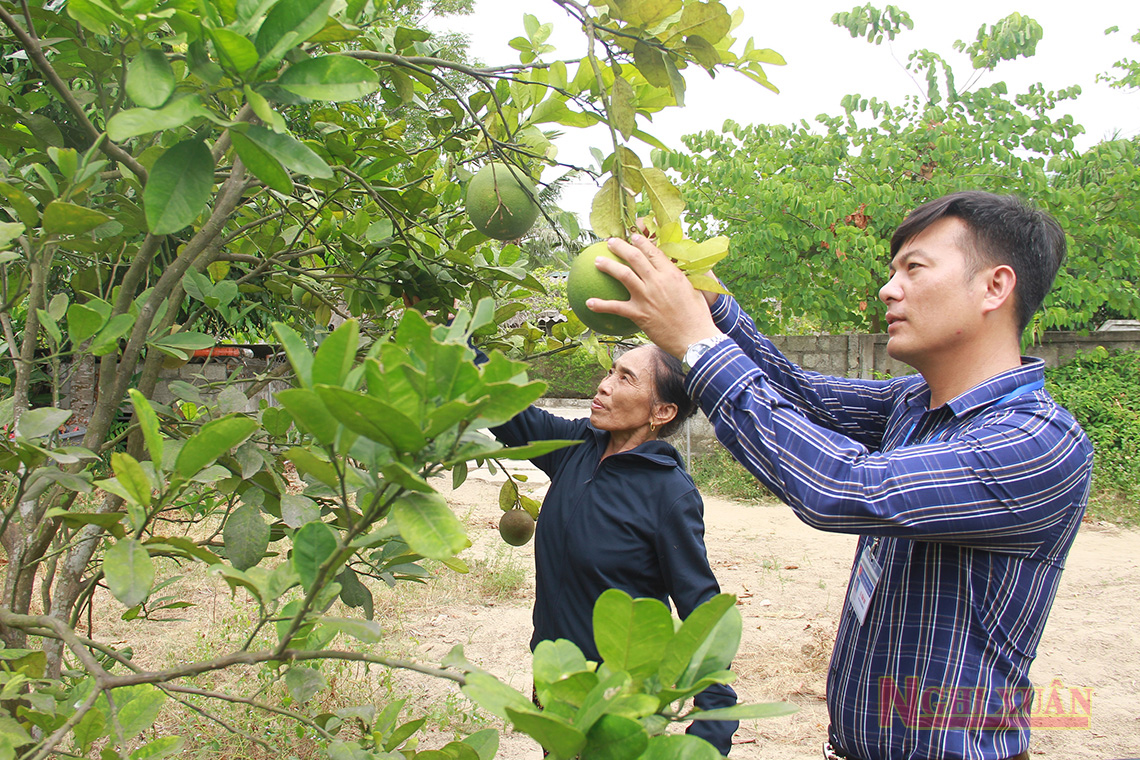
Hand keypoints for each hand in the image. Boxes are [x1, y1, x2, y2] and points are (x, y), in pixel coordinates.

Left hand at [587, 234, 721, 357]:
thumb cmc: (697, 316)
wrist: (695, 338)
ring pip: (623, 275)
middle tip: (610, 242)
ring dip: (608, 266)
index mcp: (672, 274)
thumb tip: (677, 271)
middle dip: (620, 247)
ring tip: (597, 261)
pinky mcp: (639, 314)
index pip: (653, 251)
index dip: (641, 242)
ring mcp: (647, 297)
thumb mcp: (694, 290)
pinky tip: (588, 303)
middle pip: (635, 257)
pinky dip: (601, 305)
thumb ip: (682, 278)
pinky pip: (616, 307)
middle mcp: (658, 282)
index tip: (633, 236)